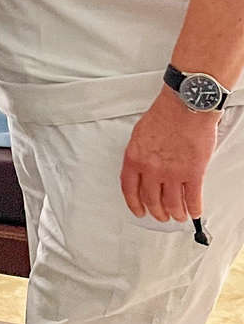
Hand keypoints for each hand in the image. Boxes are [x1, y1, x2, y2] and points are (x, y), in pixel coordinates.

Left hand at [120, 89, 219, 221]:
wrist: (185, 107)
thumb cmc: (164, 115)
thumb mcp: (140, 135)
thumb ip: (140, 155)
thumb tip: (143, 170)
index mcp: (134, 158)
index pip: (129, 188)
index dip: (134, 203)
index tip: (138, 211)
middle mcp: (151, 168)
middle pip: (151, 199)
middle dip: (156, 212)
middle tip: (161, 216)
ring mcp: (173, 173)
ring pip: (172, 204)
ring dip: (175, 213)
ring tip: (177, 216)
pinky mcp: (193, 173)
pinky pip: (192, 199)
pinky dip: (193, 209)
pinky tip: (193, 212)